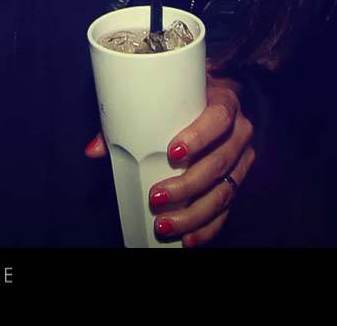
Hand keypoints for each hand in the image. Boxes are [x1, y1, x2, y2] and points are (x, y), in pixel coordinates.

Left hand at [84, 73, 255, 246]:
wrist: (218, 99)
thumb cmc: (187, 98)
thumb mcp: (165, 98)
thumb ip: (127, 119)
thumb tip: (94, 150)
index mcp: (224, 103)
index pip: (219, 118)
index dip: (199, 136)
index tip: (173, 152)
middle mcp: (239, 132)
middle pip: (219, 163)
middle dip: (186, 186)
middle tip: (156, 198)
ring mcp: (241, 160)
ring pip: (223, 191)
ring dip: (193, 213)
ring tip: (164, 224)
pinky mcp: (237, 181)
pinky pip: (226, 208)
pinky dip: (207, 227)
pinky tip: (189, 238)